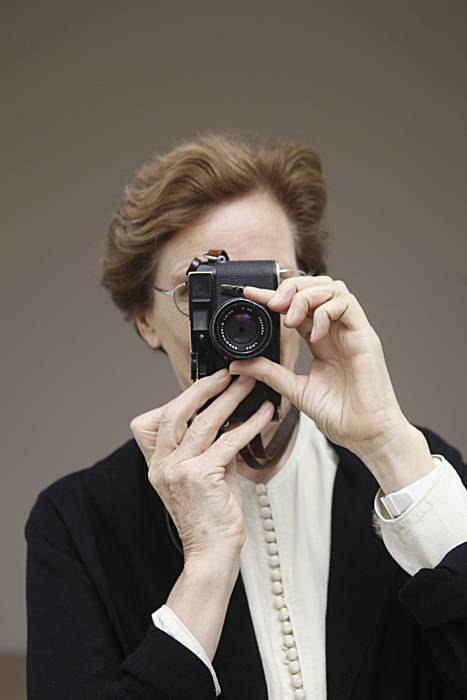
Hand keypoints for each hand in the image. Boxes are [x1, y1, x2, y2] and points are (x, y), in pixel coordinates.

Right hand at [130, 370, 274, 563]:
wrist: (211, 554)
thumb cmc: (210, 518)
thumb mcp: (202, 477)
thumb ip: (209, 448)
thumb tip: (230, 419)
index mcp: (156, 464)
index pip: (159, 419)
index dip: (183, 398)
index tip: (206, 384)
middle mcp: (162, 465)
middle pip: (177, 412)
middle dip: (204, 388)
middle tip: (226, 374)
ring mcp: (178, 470)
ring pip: (204, 422)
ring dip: (230, 399)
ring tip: (249, 385)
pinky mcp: (201, 476)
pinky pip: (228, 441)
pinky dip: (249, 424)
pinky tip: (264, 414)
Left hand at [228, 275, 408, 456]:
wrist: (367, 435)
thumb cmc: (342, 416)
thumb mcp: (296, 390)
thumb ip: (270, 373)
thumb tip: (239, 364)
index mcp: (321, 341)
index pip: (297, 306)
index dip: (274, 295)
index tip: (251, 294)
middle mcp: (337, 331)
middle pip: (317, 286)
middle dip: (291, 288)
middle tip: (271, 304)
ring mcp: (352, 332)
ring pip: (332, 288)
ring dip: (306, 296)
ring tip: (290, 319)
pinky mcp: (365, 337)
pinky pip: (348, 305)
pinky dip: (325, 312)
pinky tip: (314, 334)